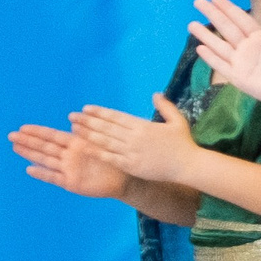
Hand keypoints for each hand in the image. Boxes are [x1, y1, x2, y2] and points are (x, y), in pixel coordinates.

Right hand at [10, 122, 129, 198]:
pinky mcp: (71, 183)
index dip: (38, 132)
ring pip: (46, 160)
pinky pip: (54, 178)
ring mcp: (69, 169)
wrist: (125, 180)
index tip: (23, 127)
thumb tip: (73, 122)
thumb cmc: (115, 159)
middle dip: (28, 141)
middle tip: (11, 135)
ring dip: (30, 154)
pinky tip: (30, 169)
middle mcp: (69, 156)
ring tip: (15, 147)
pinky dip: (42, 174)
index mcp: (76, 144)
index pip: (53, 136)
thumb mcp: (102, 144)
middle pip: (45, 147)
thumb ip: (86, 134)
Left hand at [71, 95, 199, 184]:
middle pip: (106, 127)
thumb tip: (155, 94)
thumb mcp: (178, 121)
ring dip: (88, 134)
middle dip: (87, 121)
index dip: (99, 112)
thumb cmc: (184, 143)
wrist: (189, 166)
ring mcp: (131, 152)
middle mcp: (134, 137)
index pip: (116, 117)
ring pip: (105, 141)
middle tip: (72, 116)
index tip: (86, 109)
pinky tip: (85, 148)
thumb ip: (165, 106)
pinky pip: (110, 158)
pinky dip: (96, 152)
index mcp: (143, 125)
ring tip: (74, 129)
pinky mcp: (132, 165)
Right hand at [189, 0, 260, 119]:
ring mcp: (243, 63)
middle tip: (198, 1)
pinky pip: (222, 66)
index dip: (229, 9)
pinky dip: (211, 58)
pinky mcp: (240, 78)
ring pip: (220, 45)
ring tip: (191, 24)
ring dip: (206, 35)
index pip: (242, 20)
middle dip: (213, 15)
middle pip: (227, 28)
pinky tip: (199, 49)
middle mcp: (249, 49)